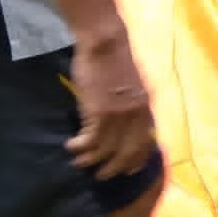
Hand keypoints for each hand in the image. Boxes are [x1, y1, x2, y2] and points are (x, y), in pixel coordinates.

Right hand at [64, 34, 156, 180]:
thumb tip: (127, 124)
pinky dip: (79, 148)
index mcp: (146, 108)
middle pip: (127, 154)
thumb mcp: (134, 84)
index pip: (145, 144)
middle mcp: (136, 116)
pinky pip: (89, 142)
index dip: (136, 161)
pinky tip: (71, 146)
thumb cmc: (116, 58)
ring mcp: (118, 116)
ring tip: (79, 162)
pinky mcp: (99, 113)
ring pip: (105, 151)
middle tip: (100, 175)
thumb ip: (133, 104)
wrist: (105, 41)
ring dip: (90, 161)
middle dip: (113, 168)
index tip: (127, 171)